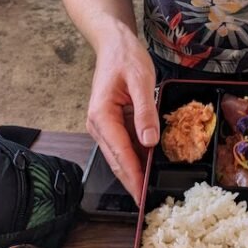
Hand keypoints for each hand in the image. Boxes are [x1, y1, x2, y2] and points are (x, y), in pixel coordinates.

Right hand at [86, 29, 158, 202]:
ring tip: (150, 191)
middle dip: (133, 182)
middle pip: (117, 161)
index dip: (133, 177)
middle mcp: (98, 125)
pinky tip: (148, 167)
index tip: (143, 196)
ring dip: (134, 172)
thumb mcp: (141, 80)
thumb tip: (149, 141)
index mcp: (102, 116)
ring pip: (120, 156)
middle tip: (148, 204)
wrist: (113, 43)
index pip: (120, 154)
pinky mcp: (111, 123)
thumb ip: (145, 111)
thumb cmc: (125, 57)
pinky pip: (124, 145)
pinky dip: (135, 157)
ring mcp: (103, 125)